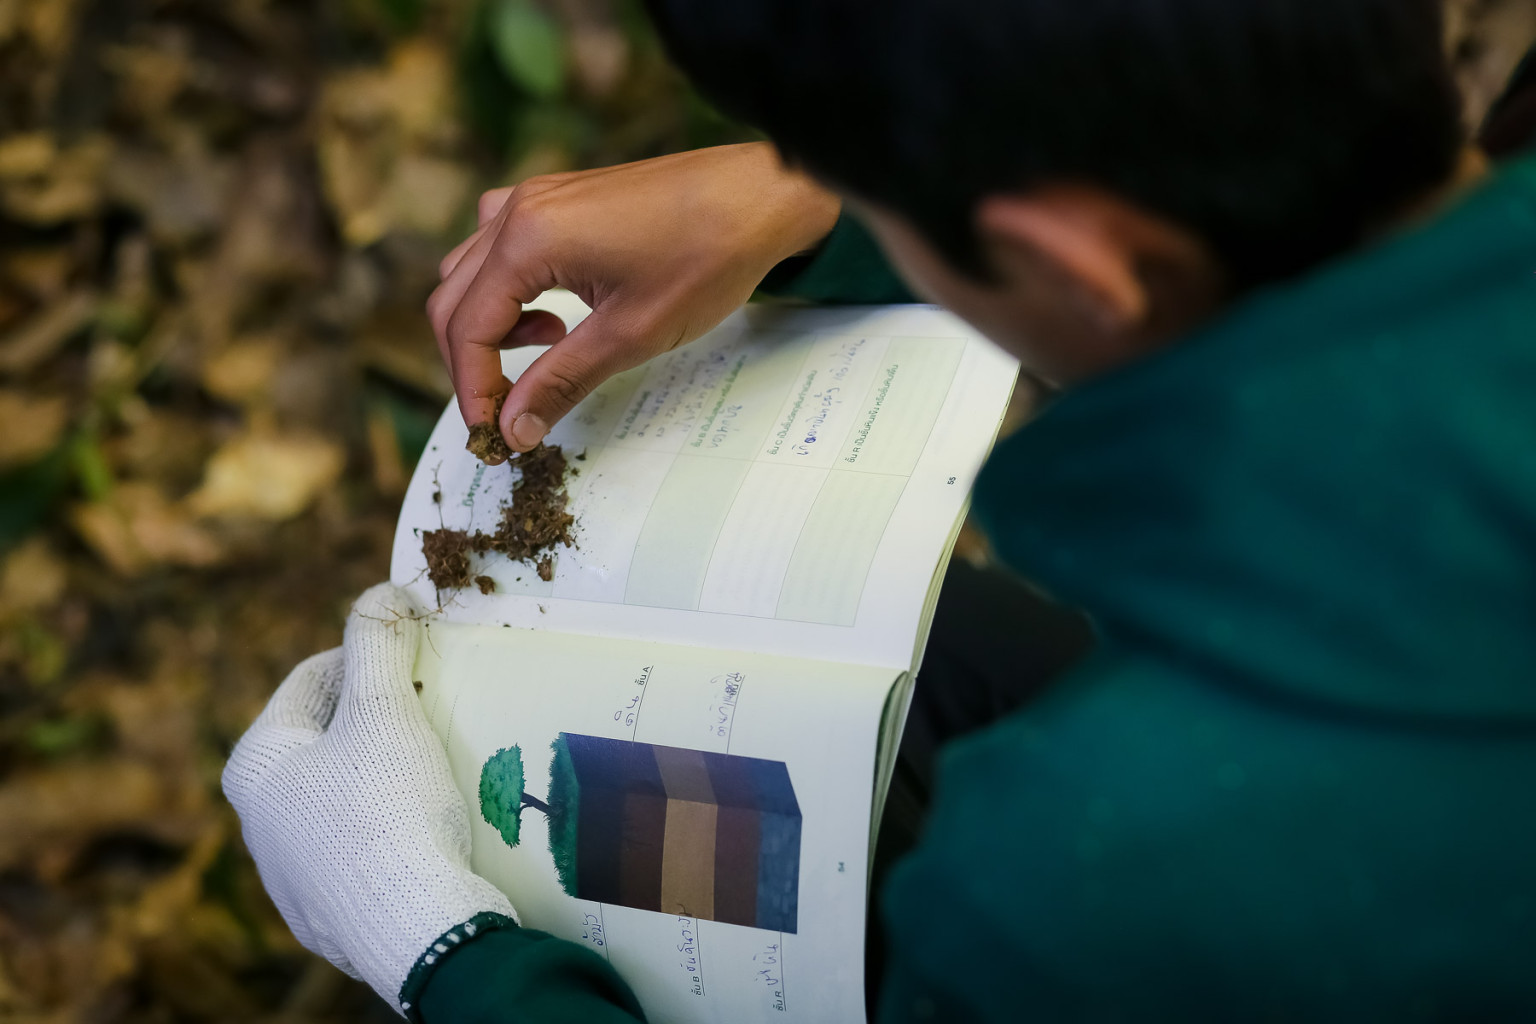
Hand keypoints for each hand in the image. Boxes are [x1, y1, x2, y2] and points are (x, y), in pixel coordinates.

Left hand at [223, 584, 514, 1013]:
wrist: (415, 931)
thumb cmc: (389, 810)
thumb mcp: (385, 710)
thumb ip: (378, 639)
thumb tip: (383, 590)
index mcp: (256, 764)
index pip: (314, 676)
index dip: (371, 652)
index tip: (420, 652)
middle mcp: (259, 821)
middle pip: (331, 737)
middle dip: (383, 715)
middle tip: (436, 707)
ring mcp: (292, 874)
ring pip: (347, 793)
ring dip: (391, 771)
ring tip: (441, 765)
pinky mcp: (330, 912)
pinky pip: (366, 845)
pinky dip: (396, 825)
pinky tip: (432, 824)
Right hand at [427, 143, 840, 458]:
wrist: (760, 197)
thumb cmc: (705, 258)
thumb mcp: (629, 336)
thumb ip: (560, 382)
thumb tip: (514, 430)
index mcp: (527, 238)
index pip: (468, 327)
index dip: (473, 390)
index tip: (493, 435)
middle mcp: (518, 209)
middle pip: (454, 298)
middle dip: (473, 362)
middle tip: (507, 412)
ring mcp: (538, 197)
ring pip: (474, 271)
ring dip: (492, 324)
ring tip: (551, 348)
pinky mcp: (560, 198)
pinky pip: (504, 246)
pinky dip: (513, 290)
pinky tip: (560, 313)